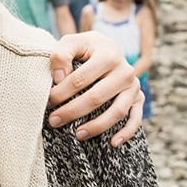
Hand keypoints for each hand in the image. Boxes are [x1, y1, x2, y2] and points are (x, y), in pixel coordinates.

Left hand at [48, 31, 144, 147]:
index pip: (80, 79)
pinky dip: (126, 133)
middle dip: (72, 112)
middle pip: (97, 97)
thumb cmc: (85, 49)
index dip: (61, 93)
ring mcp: (133, 86)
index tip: (47, 102)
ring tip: (78, 135)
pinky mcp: (138, 98)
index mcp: (108, 55)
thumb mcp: (71, 43)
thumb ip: (61, 55)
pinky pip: (136, 119)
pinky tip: (112, 143)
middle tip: (54, 121)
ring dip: (97, 126)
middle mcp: (125, 71)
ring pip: (117, 111)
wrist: (108, 48)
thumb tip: (59, 78)